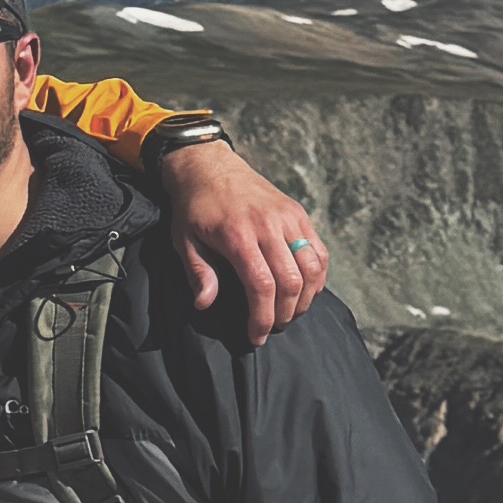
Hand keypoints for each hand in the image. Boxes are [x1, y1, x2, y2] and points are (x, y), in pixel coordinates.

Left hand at [160, 144, 327, 341]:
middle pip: (291, 281)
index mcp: (238, 235)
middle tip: (272, 327)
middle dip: (284, 313)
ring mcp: (288, 218)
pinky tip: (306, 290)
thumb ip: (199, 273)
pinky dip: (318, 275)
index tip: (255, 336)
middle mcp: (268, 225)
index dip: (262, 318)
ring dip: (305, 298)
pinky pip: (319, 250)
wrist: (208, 166)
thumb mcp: (184, 240)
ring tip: (289, 312)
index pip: (262, 286)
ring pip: (312, 267)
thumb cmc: (194, 208)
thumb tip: (205, 304)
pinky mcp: (298, 214)